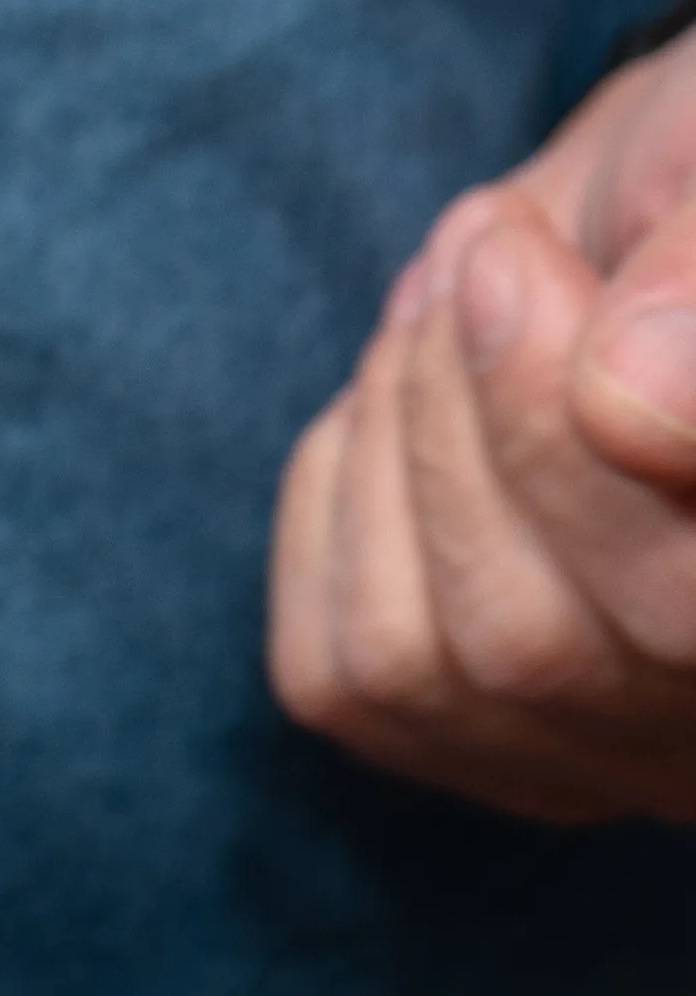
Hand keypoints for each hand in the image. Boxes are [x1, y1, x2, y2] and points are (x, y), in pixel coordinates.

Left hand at [269, 30, 695, 823]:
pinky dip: (335, 507)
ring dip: (389, 447)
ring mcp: (626, 762)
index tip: (498, 253)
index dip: (544, 434)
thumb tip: (625, 401)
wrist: (684, 233)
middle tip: (479, 243)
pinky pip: (339, 674)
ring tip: (444, 303)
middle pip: (529, 643)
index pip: (674, 600)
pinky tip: (404, 406)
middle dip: (457, 412)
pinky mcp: (499, 762)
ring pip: (419, 667)